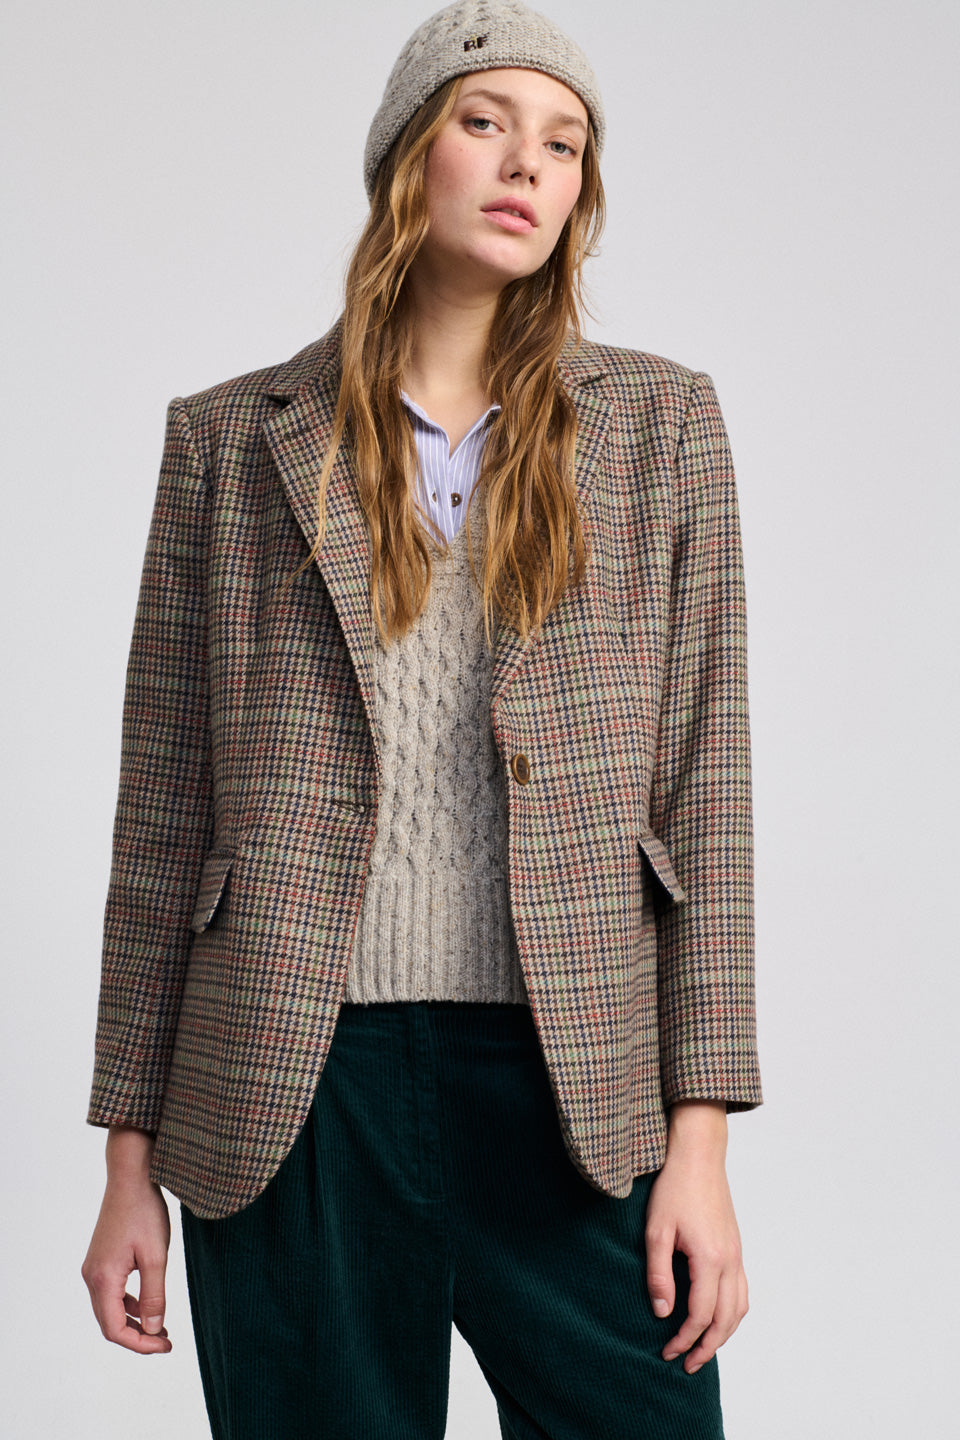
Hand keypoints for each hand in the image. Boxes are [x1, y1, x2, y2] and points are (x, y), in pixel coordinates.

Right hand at [81, 1126, 172, 1353]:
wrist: (131, 1177)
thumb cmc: (145, 1212)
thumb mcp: (156, 1256)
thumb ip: (155, 1296)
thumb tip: (155, 1330)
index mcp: (103, 1279)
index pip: (115, 1330)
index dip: (140, 1344)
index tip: (166, 1346)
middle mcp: (92, 1276)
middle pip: (109, 1323)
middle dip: (138, 1337)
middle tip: (167, 1342)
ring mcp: (94, 1267)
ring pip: (110, 1309)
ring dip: (134, 1321)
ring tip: (163, 1328)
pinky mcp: (101, 1259)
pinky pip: (111, 1293)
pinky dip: (129, 1304)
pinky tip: (150, 1304)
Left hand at [644, 1101, 747, 1373]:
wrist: (698, 1155)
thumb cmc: (673, 1189)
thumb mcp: (656, 1231)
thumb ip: (658, 1274)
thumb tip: (663, 1313)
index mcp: (710, 1259)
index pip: (700, 1315)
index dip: (684, 1339)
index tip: (667, 1352)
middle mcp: (730, 1261)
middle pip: (726, 1319)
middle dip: (707, 1347)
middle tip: (686, 1365)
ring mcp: (737, 1253)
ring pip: (739, 1308)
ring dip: (723, 1334)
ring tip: (703, 1349)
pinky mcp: (735, 1246)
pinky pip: (742, 1291)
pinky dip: (733, 1313)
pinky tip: (717, 1317)